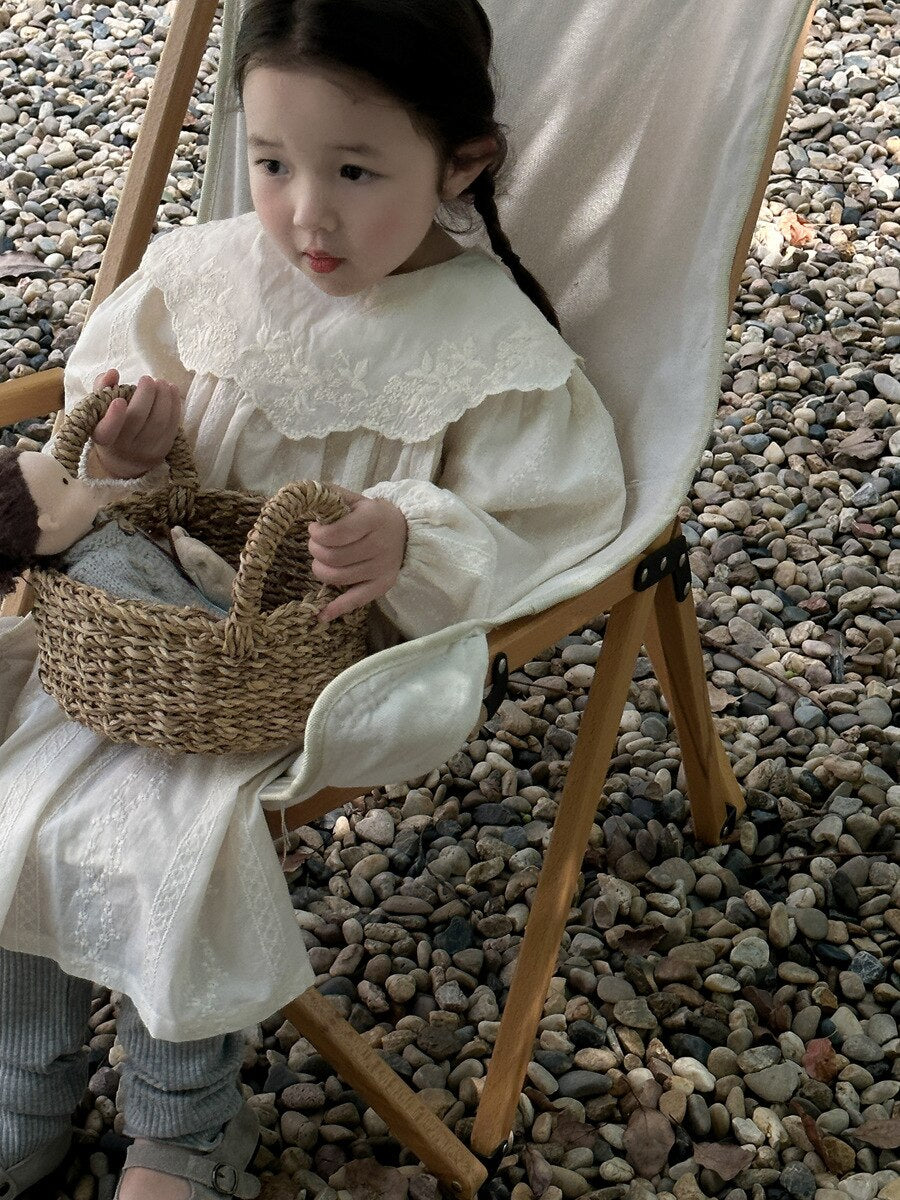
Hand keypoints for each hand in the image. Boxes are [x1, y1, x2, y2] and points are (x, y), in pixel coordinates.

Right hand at [88, 368, 181, 478]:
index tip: (119, 400)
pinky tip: (172, 390)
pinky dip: (174, 405)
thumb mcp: (99, 409)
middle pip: (138, 419)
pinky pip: (172, 426)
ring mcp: (145, 450)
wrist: (125, 460)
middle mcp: (124, 447)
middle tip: (147, 379)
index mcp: (103, 436)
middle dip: (146, 395)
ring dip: (163, 397)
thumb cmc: (111, 425)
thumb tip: (113, 373)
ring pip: (158, 421)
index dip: (113, 417)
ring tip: (162, 382)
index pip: (107, 431)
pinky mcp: (163, 450)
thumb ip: (102, 388)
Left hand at [308, 485, 407, 622]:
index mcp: (372, 519)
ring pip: (337, 577)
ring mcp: (381, 568)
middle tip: (317, 544)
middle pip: (333, 557)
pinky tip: (321, 615)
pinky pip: (355, 601)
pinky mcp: (382, 585)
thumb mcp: (355, 499)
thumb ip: (330, 495)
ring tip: (323, 559)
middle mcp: (379, 545)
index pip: (334, 534)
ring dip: (320, 569)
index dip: (316, 534)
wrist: (405, 531)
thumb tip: (303, 494)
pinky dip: (336, 608)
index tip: (314, 529)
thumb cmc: (372, 515)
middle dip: (315, 551)